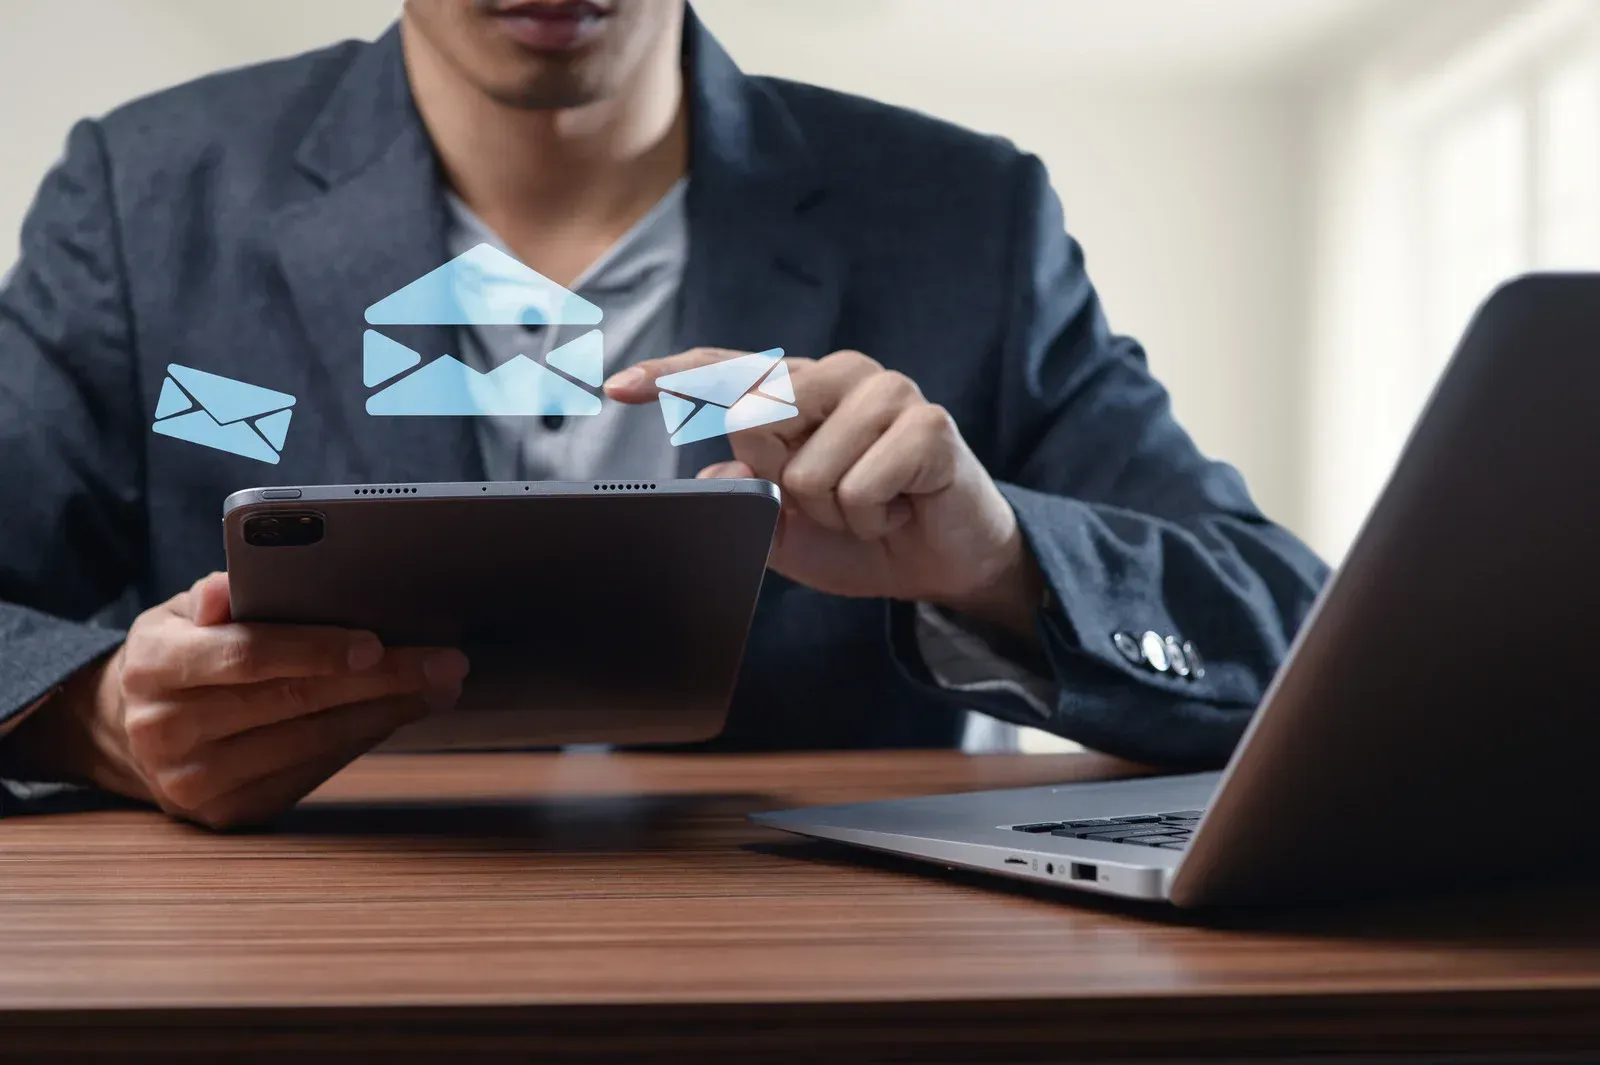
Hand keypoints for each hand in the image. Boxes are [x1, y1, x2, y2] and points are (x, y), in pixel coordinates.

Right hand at [5, 573, 468, 828]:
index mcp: (155, 664)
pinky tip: (396, 714)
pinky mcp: (227, 812)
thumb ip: (216, 595)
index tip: (378, 644)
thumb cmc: (183, 652)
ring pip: (311, 742)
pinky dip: (360, 740)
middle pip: (293, 701)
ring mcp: (194, 781)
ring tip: (437, 685)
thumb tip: (233, 587)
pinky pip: (310, 773)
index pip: (247, 655)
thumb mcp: (182, 612)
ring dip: (385, 713)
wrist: (131, 729)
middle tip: (443, 662)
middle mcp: (166, 729)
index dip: (315, 649)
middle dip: (380, 680)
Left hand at [606, 349, 1044, 637]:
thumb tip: (707, 478)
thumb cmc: (865, 533)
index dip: (672, 377)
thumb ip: (745, 499)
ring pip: (807, 468)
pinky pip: (860, 487)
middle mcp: (840, 374)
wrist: (944, 563)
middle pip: (754, 416)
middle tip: (829, 499)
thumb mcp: (787, 529)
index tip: (617, 389)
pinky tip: (898, 509)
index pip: (727, 371)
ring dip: (834, 511)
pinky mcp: (928, 424)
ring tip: (869, 508)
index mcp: (800, 388)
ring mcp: (887, 393)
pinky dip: (870, 519)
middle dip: (780, 481)